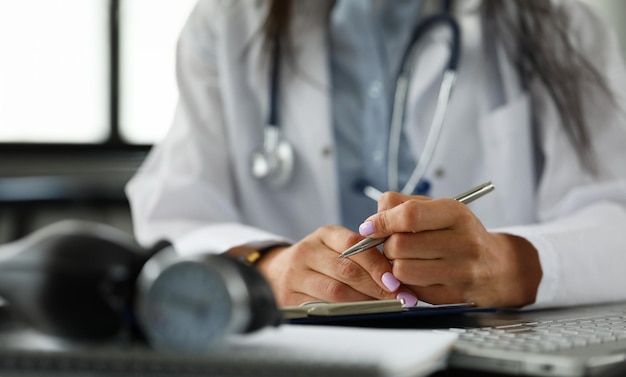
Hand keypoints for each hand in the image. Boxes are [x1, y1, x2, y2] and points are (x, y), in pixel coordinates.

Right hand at [254, 225, 417, 306]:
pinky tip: (360, 313)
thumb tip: (397, 273)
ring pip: (335, 292)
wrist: (277, 271)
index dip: (376, 264)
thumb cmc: (319, 259)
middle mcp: (308, 252)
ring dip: (364, 301)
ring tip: (384, 307)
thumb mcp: (336, 245)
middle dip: (376, 287)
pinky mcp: (291, 298)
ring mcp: (296, 276)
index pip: (353, 245)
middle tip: (398, 297)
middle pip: (346, 270)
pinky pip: (322, 307)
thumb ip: (362, 252)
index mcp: (324, 235)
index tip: (395, 280)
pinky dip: (345, 312)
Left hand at [357, 192, 541, 307]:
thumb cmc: (460, 234)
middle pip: (399, 245)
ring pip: (401, 270)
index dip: (381, 221)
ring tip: (406, 259)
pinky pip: (412, 290)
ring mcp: (461, 272)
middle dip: (387, 245)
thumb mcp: (438, 208)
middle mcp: (462, 242)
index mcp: (456, 213)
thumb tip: (371, 221)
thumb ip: (401, 205)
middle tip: (394, 245)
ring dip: (395, 266)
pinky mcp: (454, 296)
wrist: (499, 267)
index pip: (409, 215)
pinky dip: (407, 283)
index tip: (369, 227)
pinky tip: (418, 274)